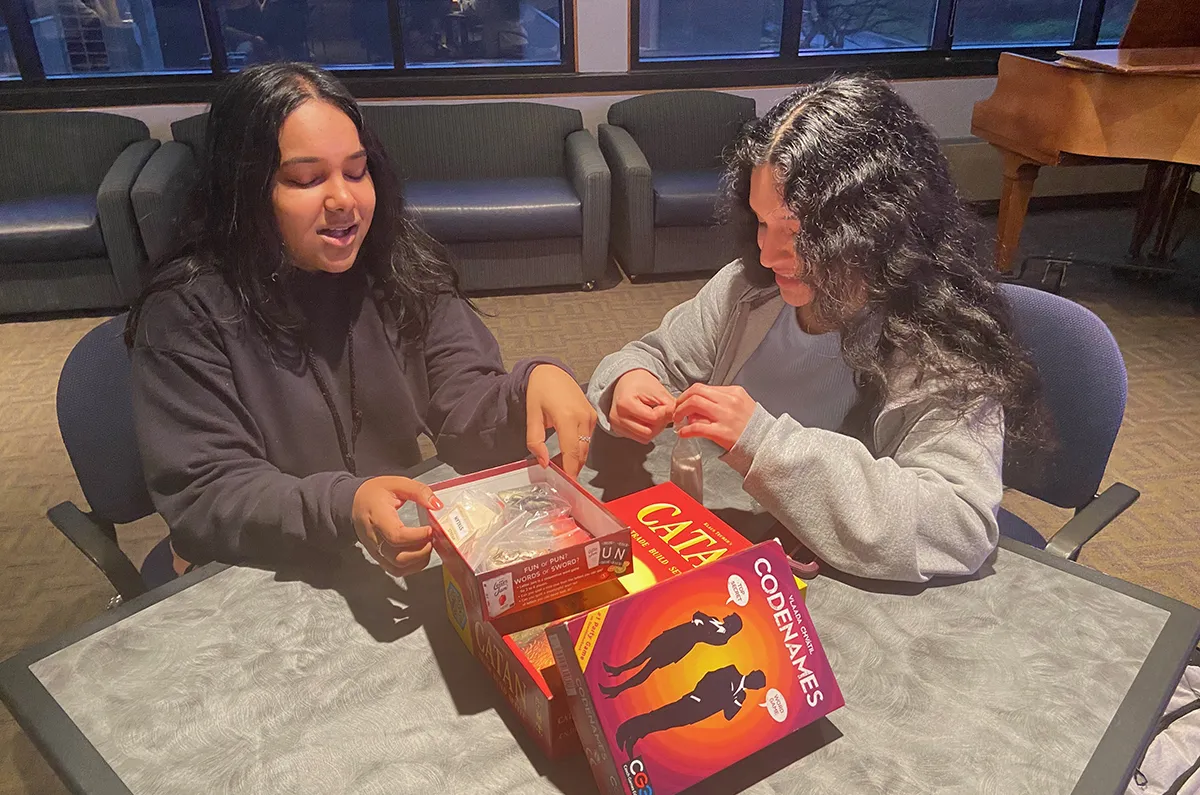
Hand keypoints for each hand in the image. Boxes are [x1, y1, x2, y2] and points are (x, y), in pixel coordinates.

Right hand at [352, 476, 442, 577]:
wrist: (355, 502)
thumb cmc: (374, 493)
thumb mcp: (396, 483)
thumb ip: (418, 491)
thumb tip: (437, 505)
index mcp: (377, 517)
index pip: (396, 536)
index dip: (417, 537)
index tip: (430, 530)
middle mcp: (374, 538)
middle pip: (398, 557)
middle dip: (421, 551)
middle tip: (432, 538)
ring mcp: (375, 550)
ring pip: (398, 567)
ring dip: (418, 560)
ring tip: (428, 545)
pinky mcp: (379, 557)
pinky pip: (395, 570)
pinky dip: (412, 567)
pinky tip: (420, 554)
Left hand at [525, 364, 597, 478]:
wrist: (551, 372)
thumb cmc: (539, 392)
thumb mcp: (531, 416)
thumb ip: (535, 442)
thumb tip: (544, 463)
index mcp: (568, 417)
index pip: (572, 452)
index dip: (570, 472)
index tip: (567, 487)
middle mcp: (584, 418)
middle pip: (581, 454)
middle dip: (572, 469)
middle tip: (560, 481)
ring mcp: (591, 417)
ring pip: (586, 448)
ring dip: (575, 460)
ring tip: (560, 467)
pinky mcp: (592, 416)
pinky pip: (588, 439)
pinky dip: (578, 449)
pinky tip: (566, 452)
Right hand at [610, 369, 675, 443]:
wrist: (625, 382)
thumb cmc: (640, 383)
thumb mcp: (657, 389)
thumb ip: (669, 404)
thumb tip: (677, 418)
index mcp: (625, 404)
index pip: (652, 418)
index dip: (664, 414)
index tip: (667, 406)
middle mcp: (617, 417)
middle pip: (648, 432)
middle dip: (660, 424)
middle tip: (663, 413)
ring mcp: (617, 426)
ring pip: (644, 438)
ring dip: (655, 429)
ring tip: (655, 416)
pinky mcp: (618, 430)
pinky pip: (639, 438)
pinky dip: (647, 431)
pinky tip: (647, 420)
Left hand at [672, 384, 756, 450]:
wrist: (765, 444)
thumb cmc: (753, 427)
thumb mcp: (742, 405)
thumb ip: (722, 402)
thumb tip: (698, 407)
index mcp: (734, 392)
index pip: (703, 387)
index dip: (689, 394)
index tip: (684, 402)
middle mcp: (729, 401)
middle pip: (696, 391)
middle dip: (681, 400)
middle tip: (676, 410)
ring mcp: (725, 416)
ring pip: (694, 404)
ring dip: (680, 411)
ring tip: (677, 420)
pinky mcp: (722, 432)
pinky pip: (696, 427)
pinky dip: (685, 430)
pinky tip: (682, 433)